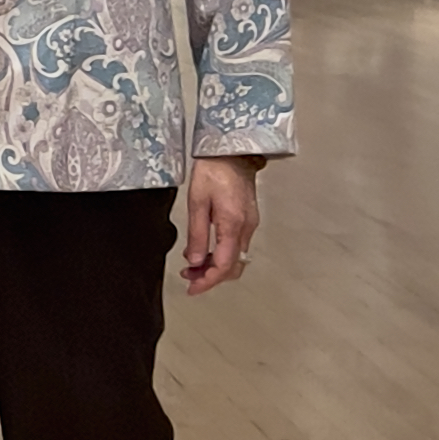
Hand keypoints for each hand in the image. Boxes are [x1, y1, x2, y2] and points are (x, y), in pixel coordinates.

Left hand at [181, 154, 263, 294]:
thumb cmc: (214, 170)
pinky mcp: (248, 219)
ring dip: (216, 267)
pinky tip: (205, 251)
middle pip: (233, 267)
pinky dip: (222, 255)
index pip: (224, 265)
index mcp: (233, 225)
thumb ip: (197, 235)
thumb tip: (195, 261)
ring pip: (236, 258)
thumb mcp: (197, 202)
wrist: (233, 151)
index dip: (207, 281)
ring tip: (193, 266)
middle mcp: (246, 228)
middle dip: (211, 278)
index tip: (192, 288)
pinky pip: (237, 246)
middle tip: (189, 279)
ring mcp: (250, 224)